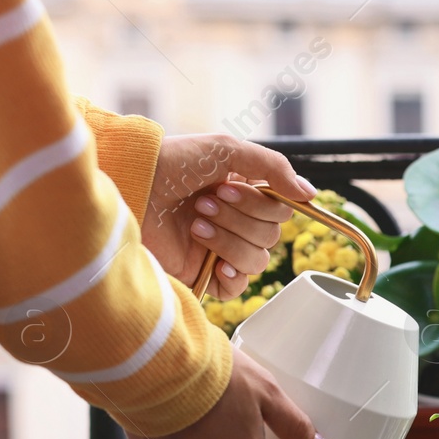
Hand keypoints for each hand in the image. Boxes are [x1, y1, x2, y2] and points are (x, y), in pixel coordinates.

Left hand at [142, 134, 316, 299]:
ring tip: (194, 226)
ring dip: (228, 241)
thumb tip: (309, 194)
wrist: (129, 189)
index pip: (280, 211)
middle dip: (237, 220)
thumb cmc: (170, 163)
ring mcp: (221, 250)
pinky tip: (216, 264)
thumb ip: (272, 167)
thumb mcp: (224, 150)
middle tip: (201, 204)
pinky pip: (238, 288)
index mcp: (243, 194)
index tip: (225, 188)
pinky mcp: (204, 275)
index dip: (259, 204)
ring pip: (257, 260)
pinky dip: (232, 277)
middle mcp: (235, 222)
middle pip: (271, 236)